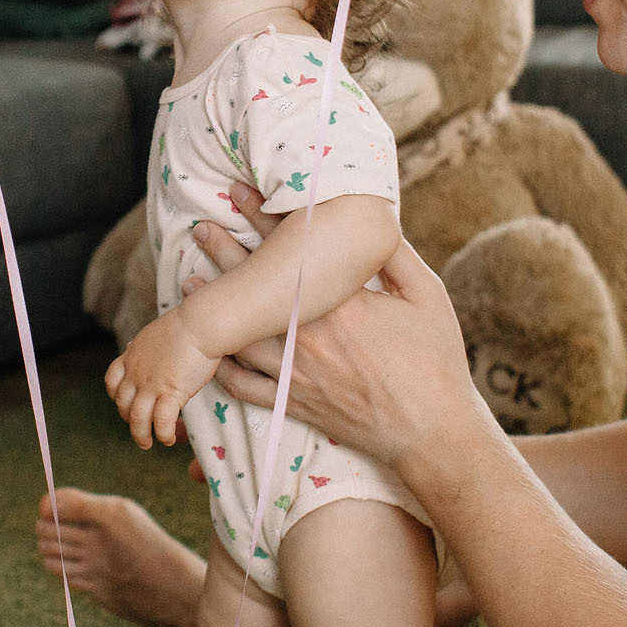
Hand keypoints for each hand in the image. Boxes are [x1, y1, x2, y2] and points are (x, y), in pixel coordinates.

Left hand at [105, 307, 220, 447]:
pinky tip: (169, 439)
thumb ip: (151, 348)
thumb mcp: (157, 334)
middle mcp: (136, 373)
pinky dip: (163, 434)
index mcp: (132, 356)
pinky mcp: (171, 393)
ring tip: (147, 444)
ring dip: (141, 436)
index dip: (116, 396)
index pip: (112, 381)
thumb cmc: (187, 325)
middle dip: (129, 420)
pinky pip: (161, 422)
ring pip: (137, 419)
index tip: (125, 403)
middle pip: (123, 404)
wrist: (200, 324)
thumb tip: (154, 349)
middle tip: (139, 428)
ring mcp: (151, 384)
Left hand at [200, 184, 468, 473]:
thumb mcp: (427, 296)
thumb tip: (375, 221)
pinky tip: (212, 351)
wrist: (430, 431)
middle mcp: (306, 336)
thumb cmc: (436, 362)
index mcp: (338, 304)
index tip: (239, 195)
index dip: (260, 218)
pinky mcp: (293, 403)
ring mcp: (295, 373)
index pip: (289, 251)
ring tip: (190, 283)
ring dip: (212, 307)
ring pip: (239, 334)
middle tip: (201, 228)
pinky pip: (244, 386)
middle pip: (253, 288)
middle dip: (223, 253)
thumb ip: (397, 256)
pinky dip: (223, 367)